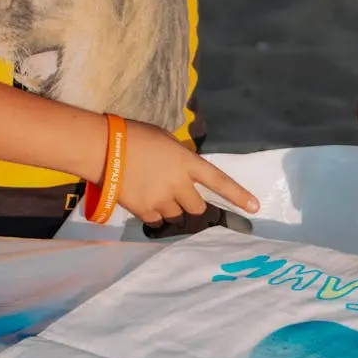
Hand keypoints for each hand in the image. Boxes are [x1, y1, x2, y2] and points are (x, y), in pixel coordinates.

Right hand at [113, 121, 258, 225]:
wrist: (102, 147)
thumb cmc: (133, 136)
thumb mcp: (166, 142)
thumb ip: (181, 160)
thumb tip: (186, 176)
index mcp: (187, 162)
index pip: (220, 181)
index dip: (239, 195)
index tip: (255, 207)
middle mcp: (179, 183)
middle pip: (199, 208)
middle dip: (194, 207)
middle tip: (181, 199)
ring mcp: (162, 198)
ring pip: (179, 217)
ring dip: (174, 212)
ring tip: (157, 197)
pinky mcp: (144, 209)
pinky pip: (158, 222)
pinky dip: (156, 217)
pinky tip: (145, 204)